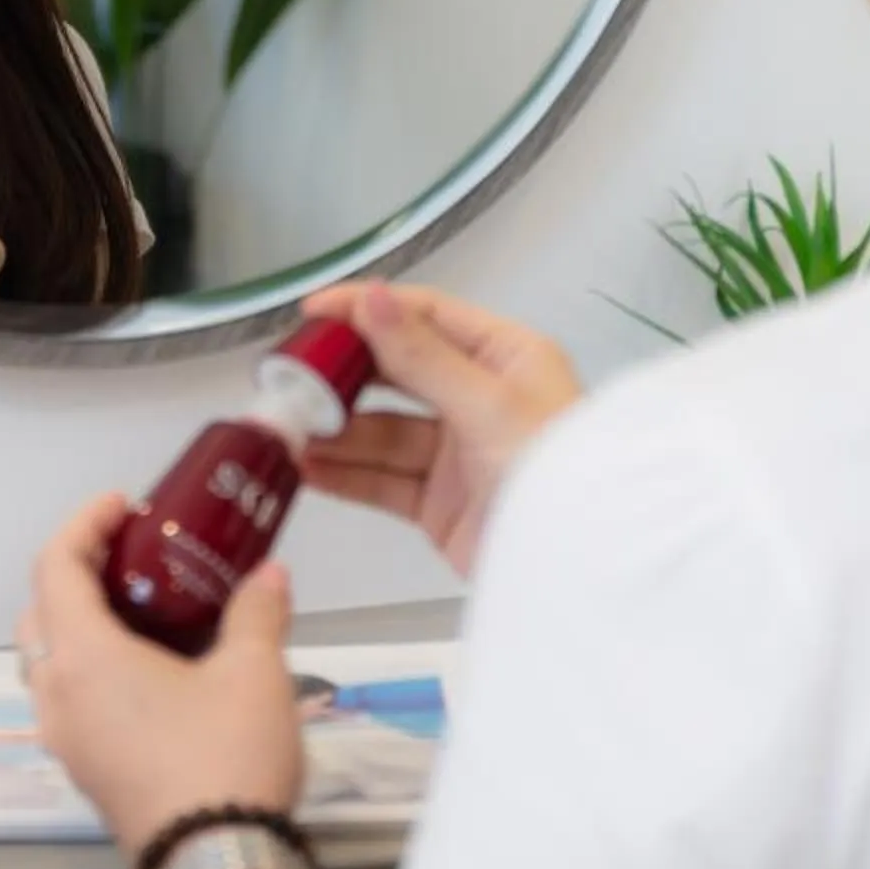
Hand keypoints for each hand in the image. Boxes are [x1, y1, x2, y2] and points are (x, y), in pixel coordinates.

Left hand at [16, 494, 303, 859]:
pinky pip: (69, 700)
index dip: (84, 523)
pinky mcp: (86, 771)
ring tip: (143, 610)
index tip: (124, 505)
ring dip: (80, 624)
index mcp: (82, 658)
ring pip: (48, 662)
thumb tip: (270, 573)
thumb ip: (257, 611)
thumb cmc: (225, 756)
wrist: (219, 861)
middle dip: (77, 572)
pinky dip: (91, 667)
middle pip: (40, 613)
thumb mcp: (254, 673)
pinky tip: (151, 669)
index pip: (54, 566)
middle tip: (132, 554)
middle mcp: (57, 696)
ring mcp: (66, 739)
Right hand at [296, 280, 581, 577]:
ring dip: (335, 431)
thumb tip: (370, 298)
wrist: (582, 569)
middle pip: (398, 374)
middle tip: (288, 375)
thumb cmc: (555, 471)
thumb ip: (421, 357)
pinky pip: (383, 481)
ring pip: (383, 432)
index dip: (368, 310)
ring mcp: (458, 454)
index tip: (313, 311)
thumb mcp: (488, 405)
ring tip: (287, 429)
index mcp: (506, 357)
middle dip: (343, 376)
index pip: (427, 316)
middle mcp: (480, 398)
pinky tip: (307, 469)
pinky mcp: (441, 505)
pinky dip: (345, 476)